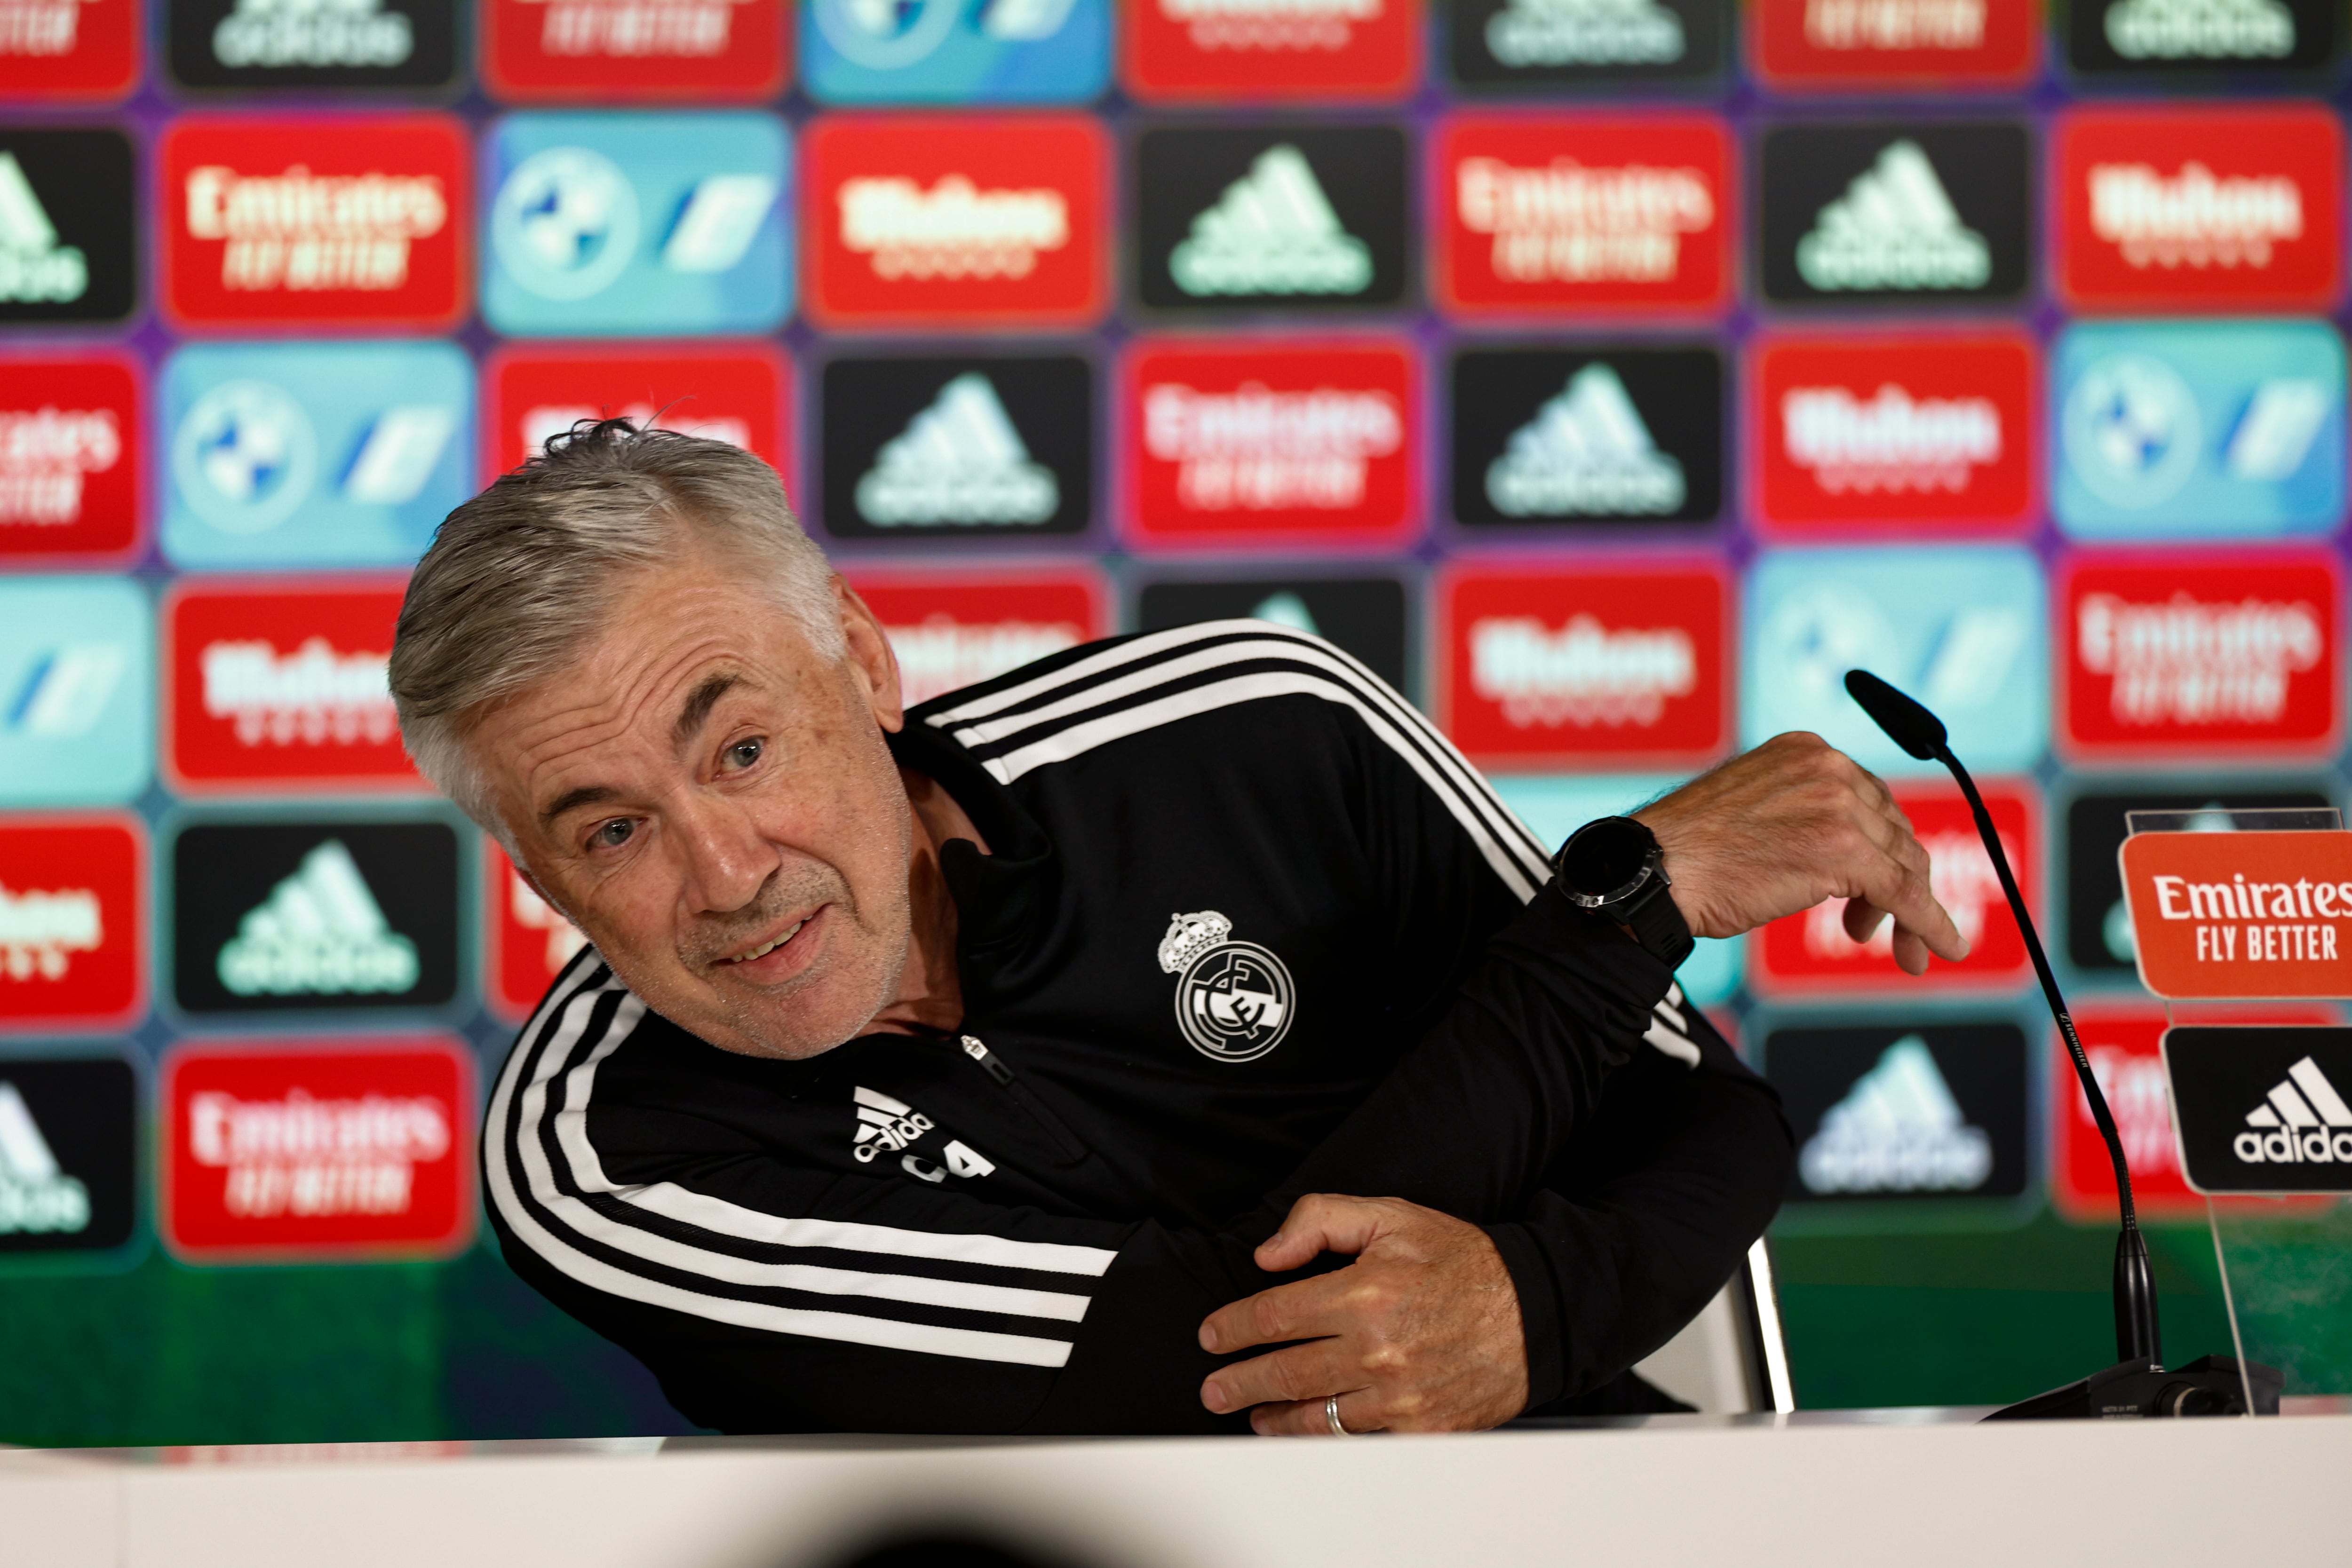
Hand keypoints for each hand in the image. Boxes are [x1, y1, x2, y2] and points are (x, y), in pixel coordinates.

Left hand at [1196, 1194, 1528, 1435]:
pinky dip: (1321, 1438)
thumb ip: (1321, 1219)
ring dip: (1272, 1417)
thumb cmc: (1461, 1262)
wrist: (1533, 1311)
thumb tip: (1267, 1254)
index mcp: (1365, 1292)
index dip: (1233, 1327)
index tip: (1213, 1335)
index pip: (1275, 1315)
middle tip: (1213, 1388)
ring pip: (1314, 1415)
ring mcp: (1399, 1395)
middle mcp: (1377, 1349)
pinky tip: (1301, 1430)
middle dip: (1238, 1382)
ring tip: (1250, 1413)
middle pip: (1284, 1373)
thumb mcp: (1391, 1215)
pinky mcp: (1421, 1427)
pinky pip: (1356, 1440)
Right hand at [1634, 731, 1967, 976]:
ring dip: (1910, 912)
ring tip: (1896, 949)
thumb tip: (1849, 857)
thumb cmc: (1687, 854)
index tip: (1876, 888)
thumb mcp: (1753, 811)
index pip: (1871, 800)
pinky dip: (1929, 924)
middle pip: (1894, 831)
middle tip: (1874, 929)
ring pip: (1905, 863)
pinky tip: (1939, 949)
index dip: (1883, 849)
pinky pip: (1905, 892)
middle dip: (1899, 884)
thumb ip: (1801, 814)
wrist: (1654, 872)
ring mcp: (1838, 805)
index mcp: (1805, 750)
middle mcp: (1828, 766)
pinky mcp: (1844, 850)